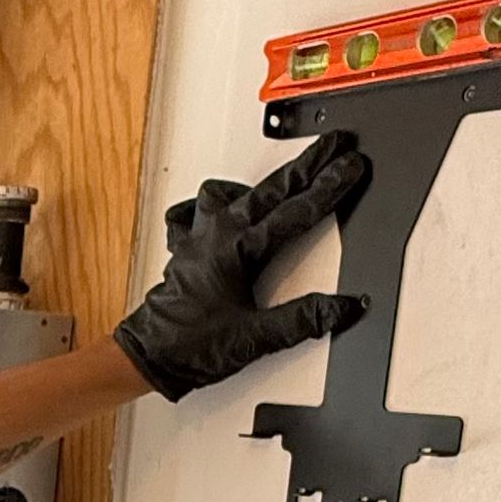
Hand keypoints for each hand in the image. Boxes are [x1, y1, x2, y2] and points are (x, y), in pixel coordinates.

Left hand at [113, 131, 368, 400]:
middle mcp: (217, 233)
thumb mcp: (256, 338)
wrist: (149, 356)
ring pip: (235, 191)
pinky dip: (216, 203)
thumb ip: (303, 320)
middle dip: (309, 164)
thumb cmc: (190, 346)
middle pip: (272, 187)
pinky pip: (198, 210)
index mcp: (238, 248)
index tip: (351, 167)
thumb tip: (342, 307)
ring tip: (286, 175)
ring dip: (262, 182)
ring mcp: (199, 236)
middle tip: (336, 146)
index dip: (329, 187)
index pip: (296, 210)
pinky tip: (226, 205)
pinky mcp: (187, 247)